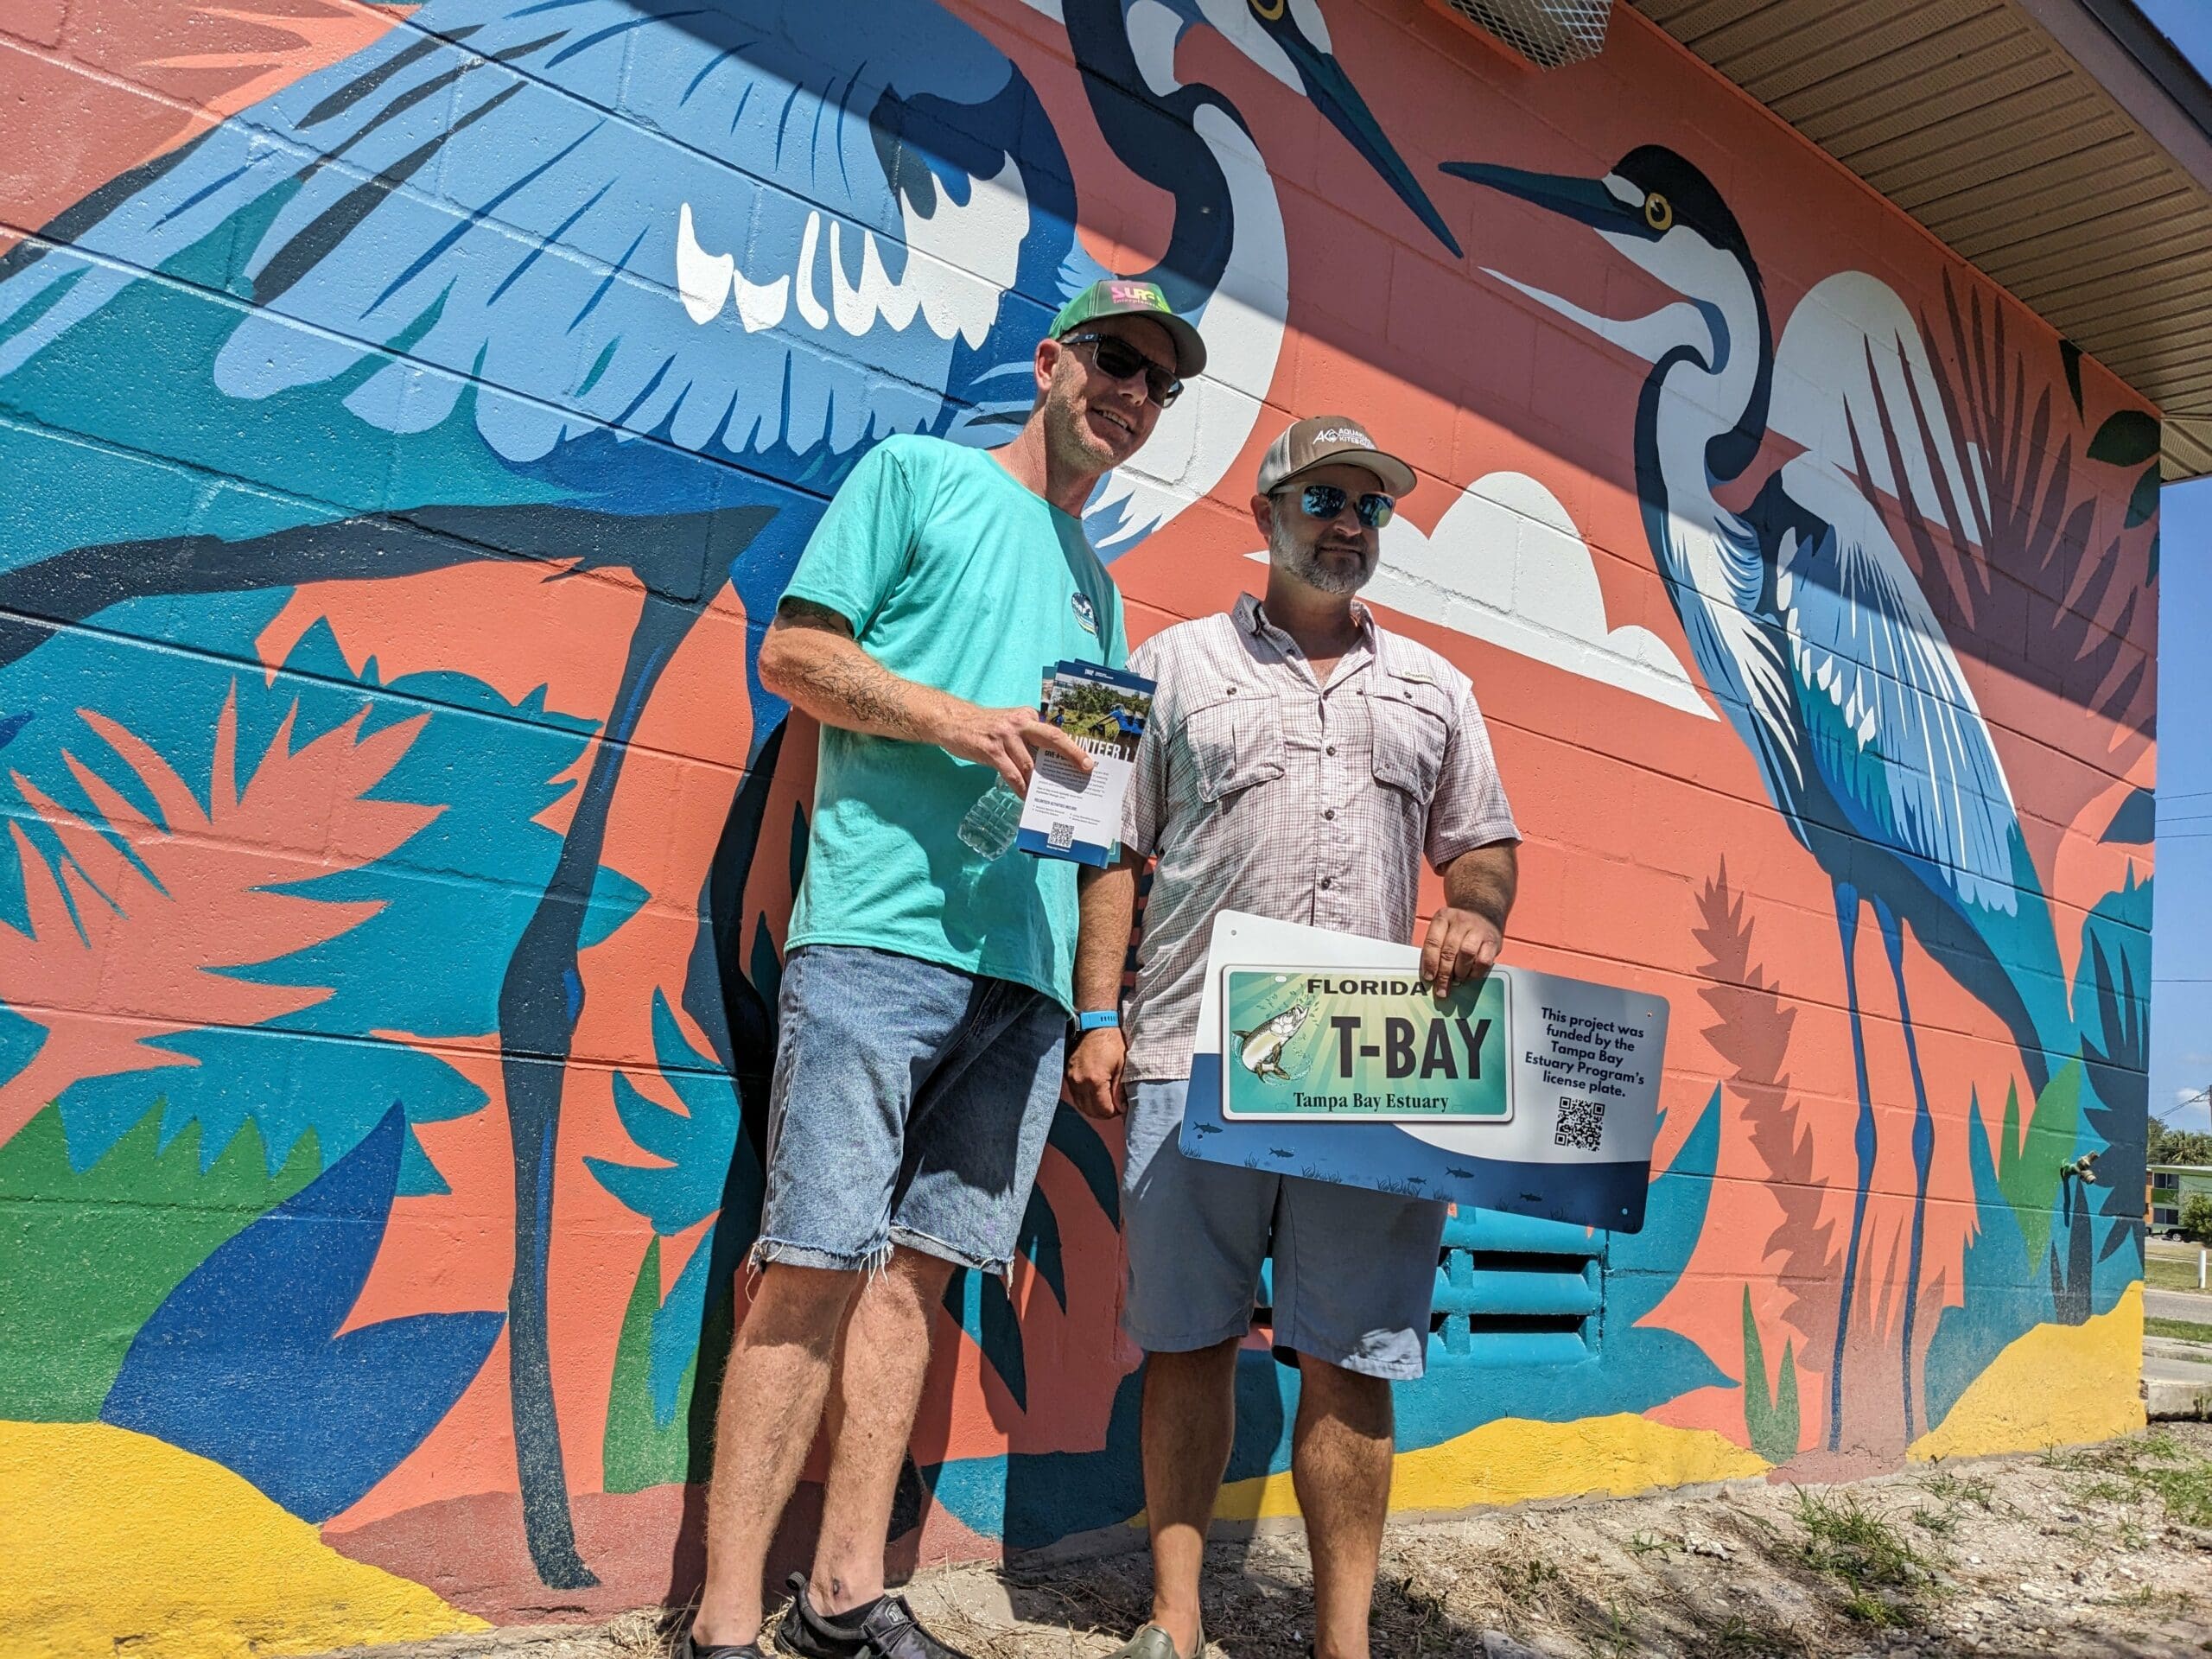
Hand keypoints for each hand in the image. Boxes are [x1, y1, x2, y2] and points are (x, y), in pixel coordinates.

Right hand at [939, 701, 1094, 792]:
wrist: (953, 721)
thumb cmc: (985, 727)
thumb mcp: (1009, 724)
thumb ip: (1028, 737)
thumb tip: (1049, 761)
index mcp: (1027, 716)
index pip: (1053, 732)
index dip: (1072, 746)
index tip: (1086, 759)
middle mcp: (1019, 723)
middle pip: (1052, 738)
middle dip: (1072, 753)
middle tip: (1085, 767)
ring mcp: (1005, 736)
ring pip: (1030, 764)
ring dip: (1039, 783)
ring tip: (1048, 797)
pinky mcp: (991, 750)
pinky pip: (1011, 774)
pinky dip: (1021, 788)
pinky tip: (1026, 798)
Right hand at [1065, 1026, 1126, 1119]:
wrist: (1094, 1024)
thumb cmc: (1111, 1042)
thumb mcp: (1122, 1066)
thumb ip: (1120, 1090)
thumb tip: (1121, 1107)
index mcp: (1095, 1080)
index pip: (1103, 1110)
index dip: (1114, 1112)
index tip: (1121, 1107)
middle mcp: (1079, 1082)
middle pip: (1090, 1111)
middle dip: (1103, 1113)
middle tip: (1114, 1107)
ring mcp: (1071, 1078)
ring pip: (1081, 1105)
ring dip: (1093, 1108)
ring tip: (1105, 1101)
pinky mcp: (1067, 1074)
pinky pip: (1075, 1095)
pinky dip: (1085, 1099)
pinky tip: (1095, 1093)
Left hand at [1421, 906, 1502, 999]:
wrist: (1484, 912)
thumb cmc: (1458, 927)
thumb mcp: (1443, 929)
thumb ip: (1436, 948)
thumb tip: (1431, 975)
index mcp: (1443, 918)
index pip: (1433, 942)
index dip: (1430, 962)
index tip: (1429, 977)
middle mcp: (1460, 921)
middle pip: (1449, 950)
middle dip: (1444, 973)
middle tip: (1442, 989)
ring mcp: (1478, 930)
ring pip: (1466, 954)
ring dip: (1460, 972)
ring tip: (1457, 980)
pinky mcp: (1493, 941)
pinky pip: (1484, 961)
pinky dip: (1475, 972)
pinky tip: (1470, 975)